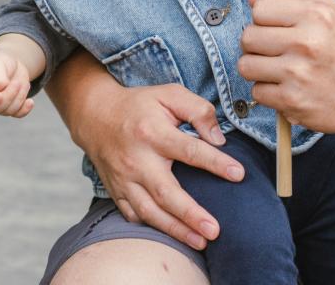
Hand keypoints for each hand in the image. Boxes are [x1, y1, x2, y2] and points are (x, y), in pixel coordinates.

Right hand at [0, 52, 34, 117]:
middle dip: (10, 94)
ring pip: (10, 110)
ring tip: (21, 82)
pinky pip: (18, 114)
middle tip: (17, 82)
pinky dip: (25, 109)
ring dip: (20, 96)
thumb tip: (2, 88)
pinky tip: (30, 102)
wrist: (11, 64)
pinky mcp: (12, 107)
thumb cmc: (0, 62)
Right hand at [69, 78, 245, 251]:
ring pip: (150, 211)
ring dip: (176, 230)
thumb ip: (198, 110)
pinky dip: (153, 228)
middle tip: (214, 230)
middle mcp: (137, 160)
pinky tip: (173, 235)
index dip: (215, 162)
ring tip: (201, 241)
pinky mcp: (117, 192)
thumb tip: (218, 139)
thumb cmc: (140, 105)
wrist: (96, 115)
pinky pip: (134, 216)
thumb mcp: (169, 94)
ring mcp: (124, 179)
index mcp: (153, 132)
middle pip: (166, 192)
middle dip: (191, 214)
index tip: (238, 174)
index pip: (189, 150)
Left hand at [238, 0, 334, 135]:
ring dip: (257, 68)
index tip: (272, 26)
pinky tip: (285, 87)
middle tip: (272, 50)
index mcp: (315, 16)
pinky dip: (267, 91)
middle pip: (248, 37)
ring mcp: (297, 74)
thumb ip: (292, 0)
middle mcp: (306, 43)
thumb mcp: (330, 12)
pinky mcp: (292, 101)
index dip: (262, 18)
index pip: (260, 10)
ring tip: (276, 69)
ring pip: (246, 65)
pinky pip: (257, 91)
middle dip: (255, 44)